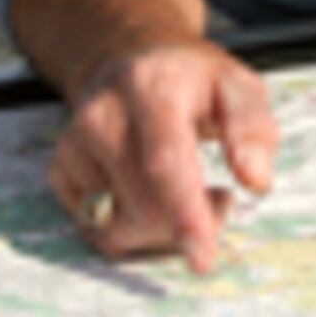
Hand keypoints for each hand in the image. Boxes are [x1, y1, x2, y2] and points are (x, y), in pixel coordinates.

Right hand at [49, 37, 278, 272]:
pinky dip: (130, 229)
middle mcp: (103, 115)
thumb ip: (252, 129)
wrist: (129, 60)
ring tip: (185, 194)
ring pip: (116, 226)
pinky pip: (97, 229)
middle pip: (142, 205)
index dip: (185, 214)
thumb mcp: (237, 86)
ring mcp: (74, 144)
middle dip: (187, 224)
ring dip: (159, 230)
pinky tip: (148, 196)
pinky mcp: (60, 170)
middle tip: (219, 199)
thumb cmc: (191, 81)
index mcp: (151, 88)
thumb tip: (255, 180)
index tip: (202, 256)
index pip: (164, 161)